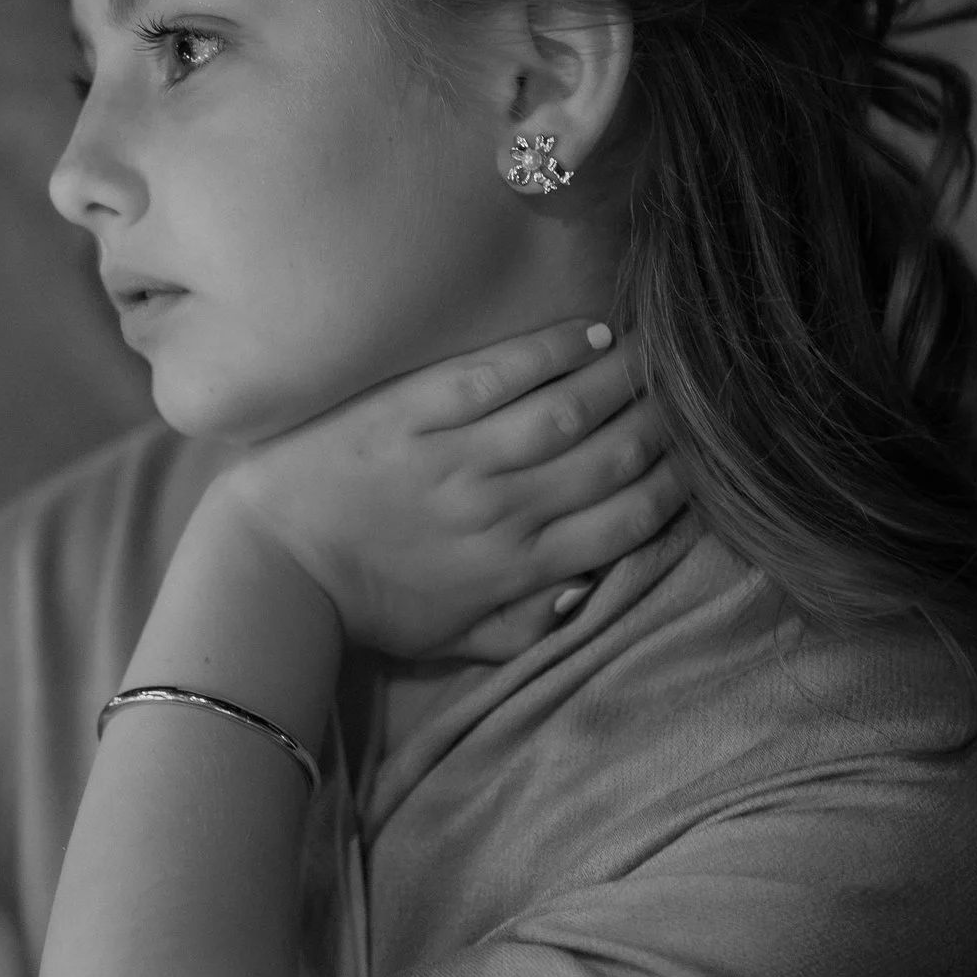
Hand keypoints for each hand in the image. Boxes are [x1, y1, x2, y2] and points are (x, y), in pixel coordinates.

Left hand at [223, 318, 683, 663]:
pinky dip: (553, 350)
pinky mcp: (413, 412)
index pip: (626, 522)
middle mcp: (500, 510)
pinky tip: (593, 334)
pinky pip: (499, 373)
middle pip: (612, 458)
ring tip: (659, 355)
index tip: (703, 462)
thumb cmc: (367, 607)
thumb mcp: (452, 642)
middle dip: (666, 425)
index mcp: (516, 569)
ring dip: (625, 378)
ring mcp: (457, 457)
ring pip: (567, 410)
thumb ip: (525, 627)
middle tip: (696, 396)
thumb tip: (591, 591)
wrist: (274, 569)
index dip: (677, 488)